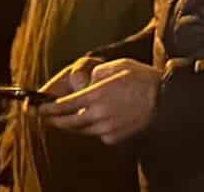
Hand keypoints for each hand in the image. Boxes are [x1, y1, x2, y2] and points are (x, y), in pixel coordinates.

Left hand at [41, 59, 160, 145]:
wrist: (165, 99)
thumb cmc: (142, 78)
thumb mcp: (119, 65)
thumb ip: (97, 73)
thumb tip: (85, 84)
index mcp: (96, 95)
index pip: (63, 106)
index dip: (48, 109)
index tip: (39, 109)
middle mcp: (98, 114)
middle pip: (68, 123)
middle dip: (55, 121)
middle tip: (49, 118)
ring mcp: (105, 128)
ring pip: (81, 130)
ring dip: (74, 125)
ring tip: (73, 118)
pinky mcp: (113, 137)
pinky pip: (97, 134)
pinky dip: (95, 128)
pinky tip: (102, 119)